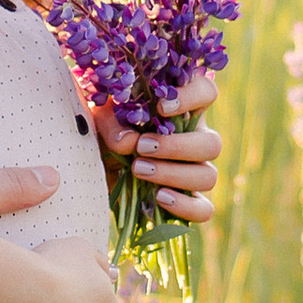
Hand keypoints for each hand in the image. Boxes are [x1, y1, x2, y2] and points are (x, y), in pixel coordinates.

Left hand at [93, 72, 220, 224]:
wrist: (90, 167)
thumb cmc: (104, 132)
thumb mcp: (100, 118)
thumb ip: (113, 122)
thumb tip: (130, 141)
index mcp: (182, 110)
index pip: (207, 93)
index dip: (193, 97)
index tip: (161, 107)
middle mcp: (194, 140)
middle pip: (212, 144)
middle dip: (177, 147)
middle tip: (142, 147)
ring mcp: (194, 172)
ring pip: (208, 176)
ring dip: (174, 174)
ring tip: (139, 170)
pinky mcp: (186, 201)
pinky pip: (203, 209)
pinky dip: (184, 206)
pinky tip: (159, 197)